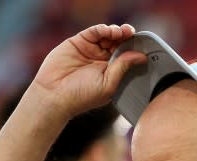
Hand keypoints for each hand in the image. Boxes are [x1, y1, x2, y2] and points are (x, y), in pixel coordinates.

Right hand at [32, 23, 147, 119]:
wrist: (55, 95)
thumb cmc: (82, 96)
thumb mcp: (108, 84)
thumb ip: (123, 68)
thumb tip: (141, 56)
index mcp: (112, 71)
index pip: (127, 56)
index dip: (134, 48)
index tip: (142, 44)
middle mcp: (103, 60)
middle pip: (119, 43)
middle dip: (127, 37)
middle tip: (131, 33)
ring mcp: (91, 50)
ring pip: (108, 35)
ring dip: (116, 31)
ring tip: (120, 32)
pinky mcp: (79, 42)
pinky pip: (94, 32)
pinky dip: (103, 29)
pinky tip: (109, 31)